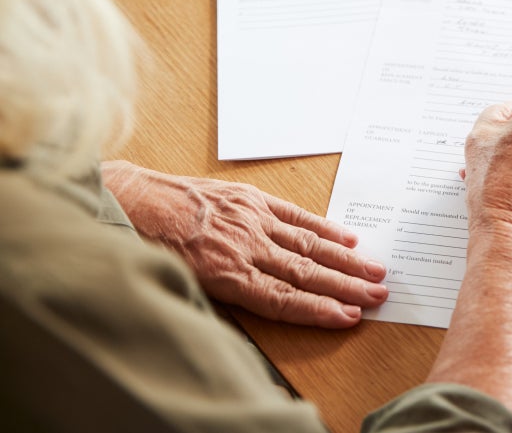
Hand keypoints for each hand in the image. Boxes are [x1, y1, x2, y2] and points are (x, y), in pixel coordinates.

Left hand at [101, 160, 387, 328]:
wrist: (126, 199)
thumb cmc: (146, 245)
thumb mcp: (177, 281)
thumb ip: (222, 295)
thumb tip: (262, 307)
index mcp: (224, 273)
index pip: (284, 298)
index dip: (320, 309)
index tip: (350, 317)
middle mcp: (244, 247)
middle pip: (305, 272)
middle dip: (346, 287)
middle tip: (379, 295)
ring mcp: (251, 220)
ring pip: (307, 245)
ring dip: (345, 260)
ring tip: (375, 271)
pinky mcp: (249, 199)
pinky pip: (294, 216)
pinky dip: (323, 227)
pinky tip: (346, 238)